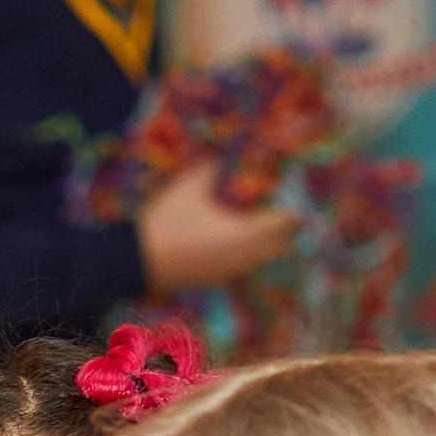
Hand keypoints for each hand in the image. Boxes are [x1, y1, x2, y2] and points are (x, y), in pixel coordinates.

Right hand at [136, 163, 300, 297]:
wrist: (136, 261)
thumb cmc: (168, 222)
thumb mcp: (188, 188)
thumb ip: (211, 170)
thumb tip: (219, 158)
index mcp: (242, 234)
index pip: (282, 224)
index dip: (293, 211)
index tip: (298, 200)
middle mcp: (242, 256)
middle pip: (278, 246)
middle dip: (286, 231)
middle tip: (290, 214)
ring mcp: (228, 270)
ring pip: (261, 259)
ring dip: (268, 244)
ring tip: (268, 226)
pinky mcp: (215, 278)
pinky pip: (243, 265)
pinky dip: (250, 253)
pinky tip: (242, 242)